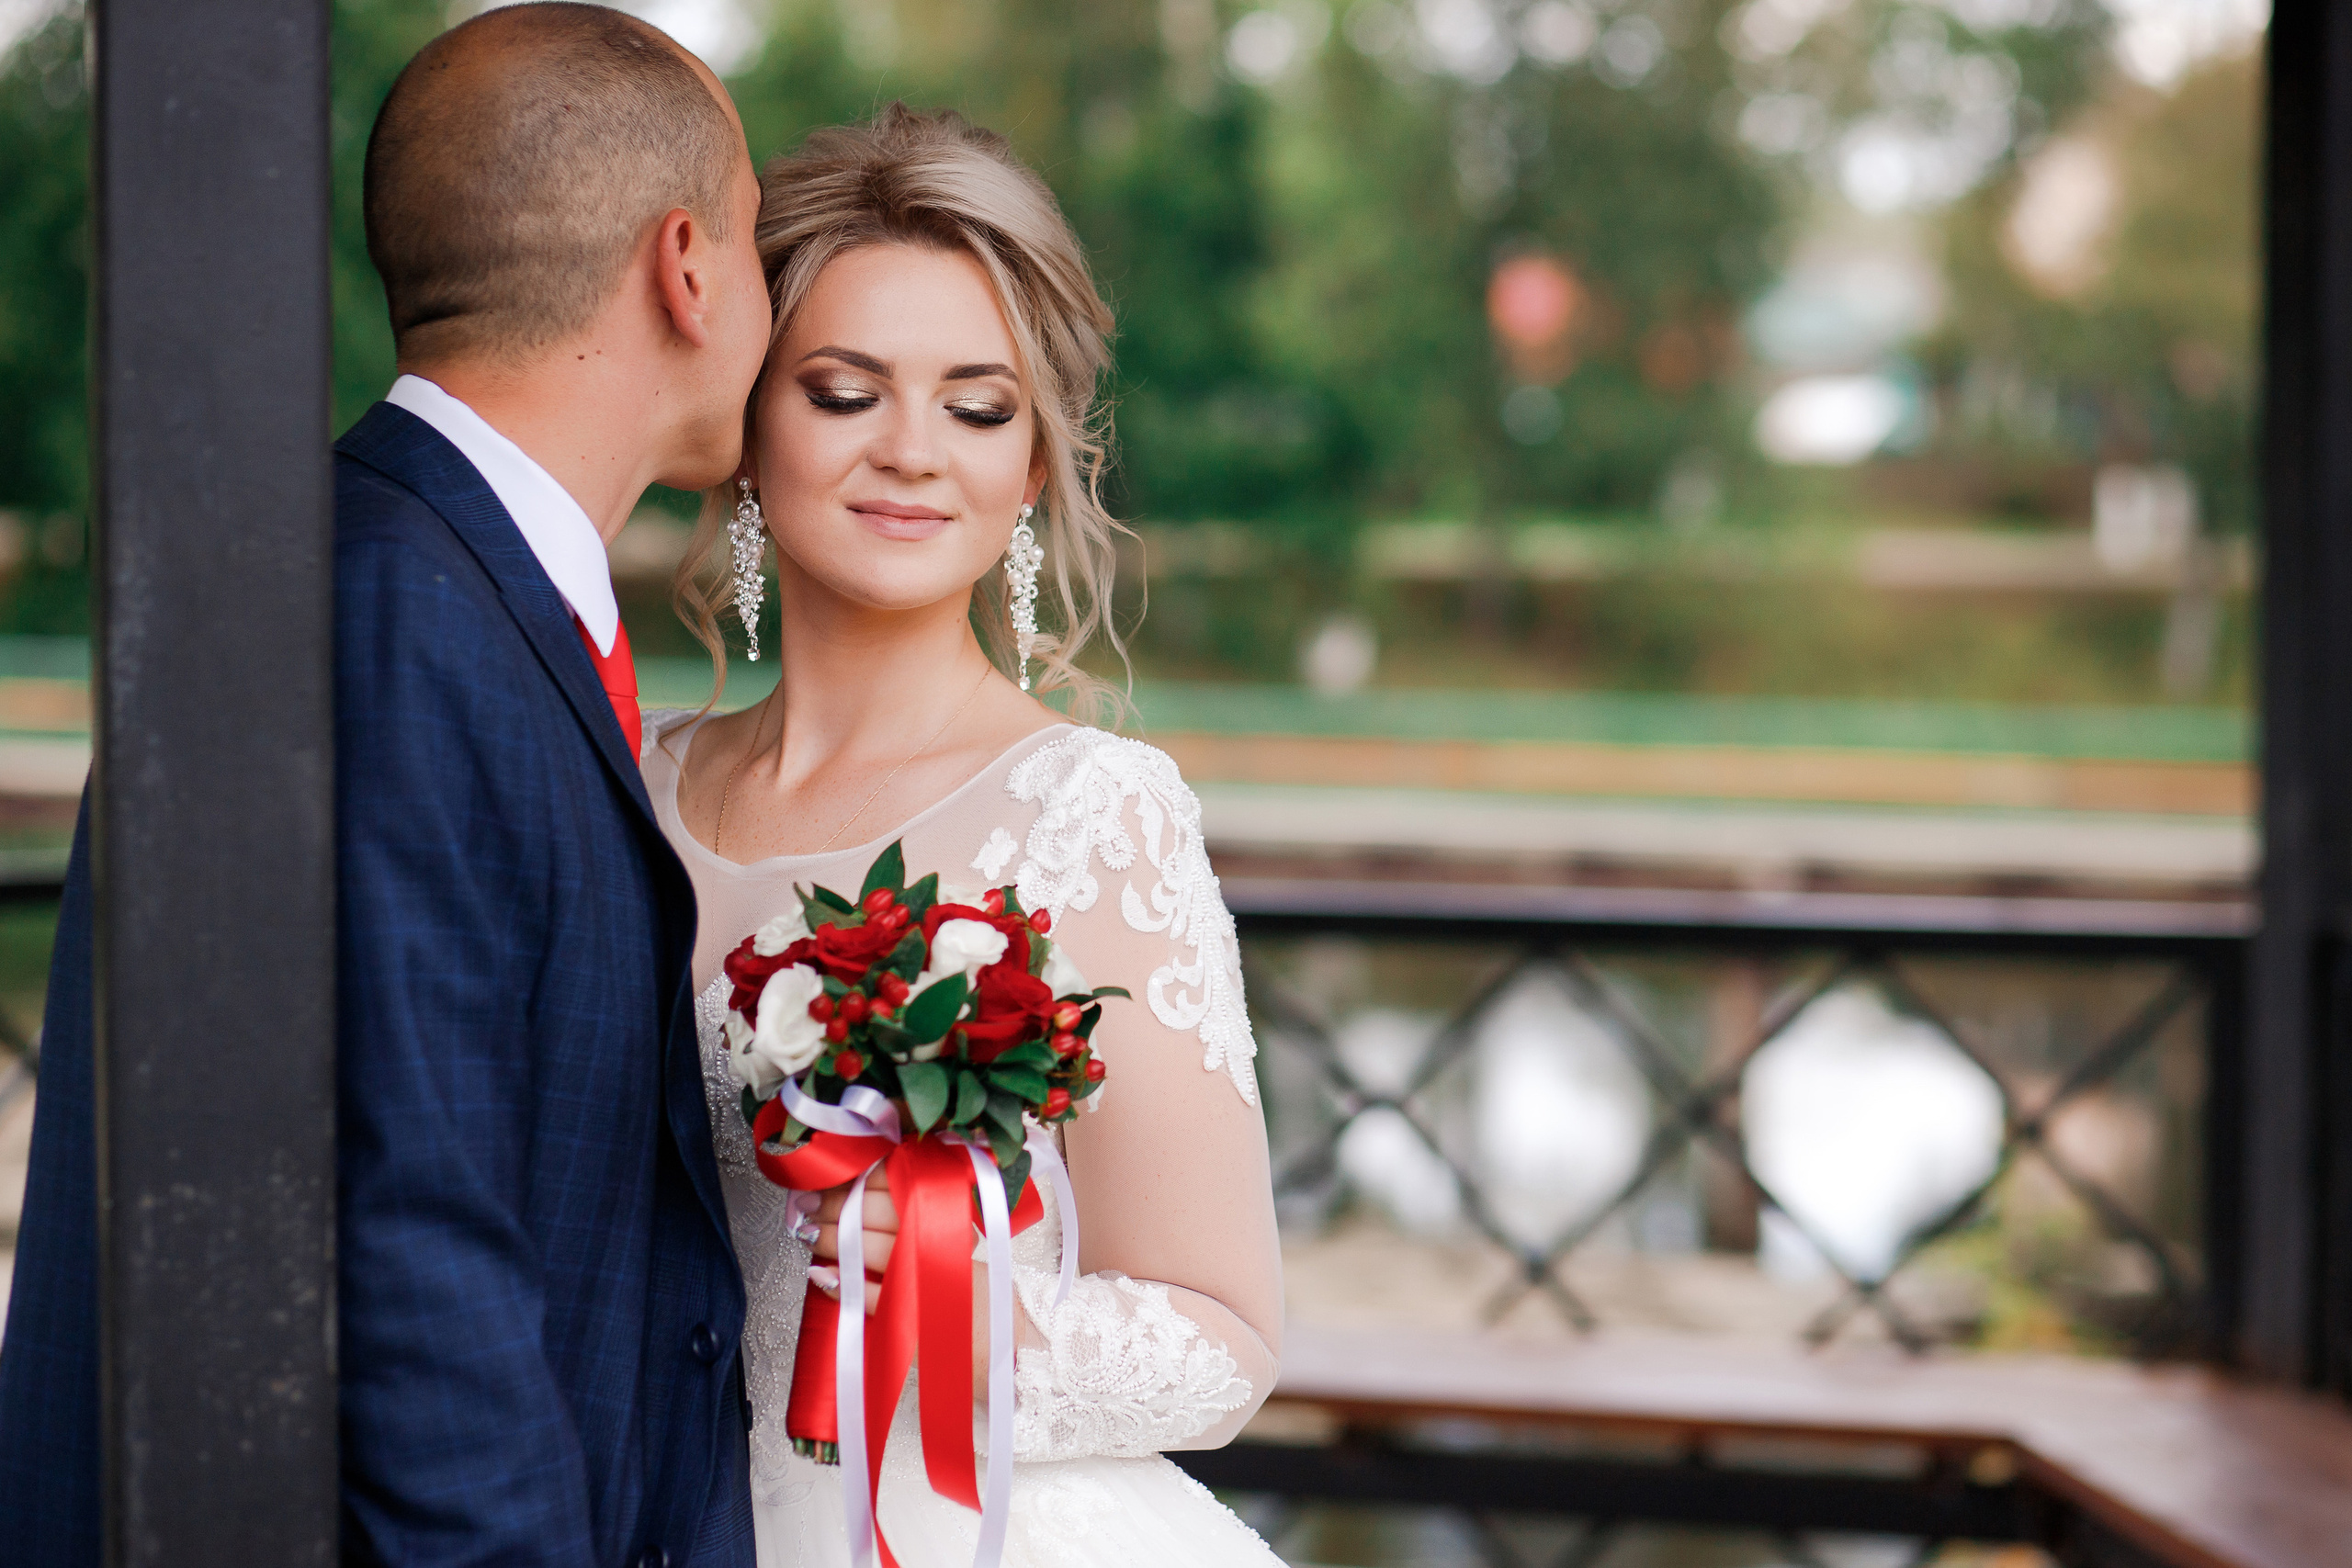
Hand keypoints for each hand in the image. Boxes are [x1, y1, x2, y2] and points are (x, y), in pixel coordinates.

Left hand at [802, 1170, 1002, 1398]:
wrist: (991, 1336)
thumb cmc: (961, 1280)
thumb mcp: (948, 1230)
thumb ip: (911, 1203)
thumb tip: (858, 1180)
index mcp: (949, 1211)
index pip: (899, 1180)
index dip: (859, 1178)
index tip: (832, 1179)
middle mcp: (940, 1241)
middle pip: (877, 1212)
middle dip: (836, 1206)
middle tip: (810, 1205)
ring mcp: (925, 1280)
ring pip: (869, 1250)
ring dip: (831, 1240)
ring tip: (810, 1235)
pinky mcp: (912, 1318)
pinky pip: (869, 1297)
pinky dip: (841, 1285)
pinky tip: (820, 1274)